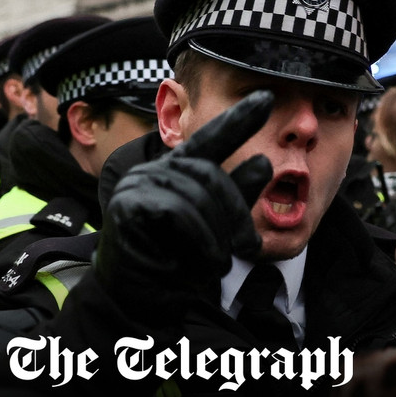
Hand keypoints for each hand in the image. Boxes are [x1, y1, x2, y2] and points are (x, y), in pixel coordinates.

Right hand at [95, 91, 274, 321]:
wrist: (143, 298)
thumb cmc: (181, 260)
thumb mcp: (220, 227)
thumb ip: (237, 197)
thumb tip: (264, 163)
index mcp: (181, 171)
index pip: (213, 138)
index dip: (240, 119)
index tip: (267, 97)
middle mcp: (159, 171)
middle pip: (212, 174)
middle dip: (237, 214)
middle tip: (249, 246)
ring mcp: (139, 185)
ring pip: (198, 196)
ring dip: (217, 236)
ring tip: (217, 260)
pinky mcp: (128, 206)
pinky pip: (179, 213)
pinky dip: (199, 239)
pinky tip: (201, 259)